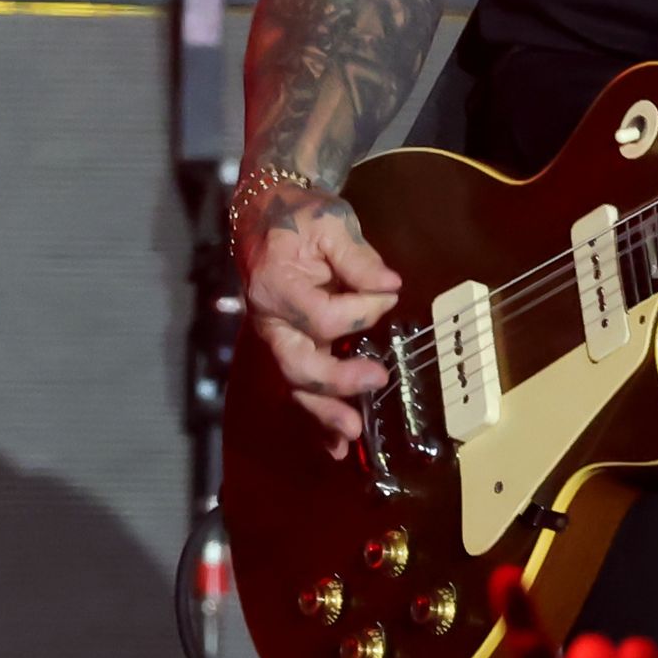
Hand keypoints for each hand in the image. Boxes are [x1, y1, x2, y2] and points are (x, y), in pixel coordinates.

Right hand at [243, 188, 402, 455]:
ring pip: (296, 384)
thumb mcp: (331, 222)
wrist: (267, 213)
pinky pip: (299, 385)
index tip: (388, 292)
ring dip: (323, 414)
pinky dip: (316, 416)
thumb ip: (359, 257)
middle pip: (298, 363)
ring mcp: (275, 337)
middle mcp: (269, 319)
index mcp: (276, 285)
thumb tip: (390, 285)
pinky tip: (334, 444)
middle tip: (376, 381)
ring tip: (350, 436)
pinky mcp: (287, 346)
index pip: (322, 316)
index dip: (362, 310)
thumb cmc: (300, 215)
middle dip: (336, 381)